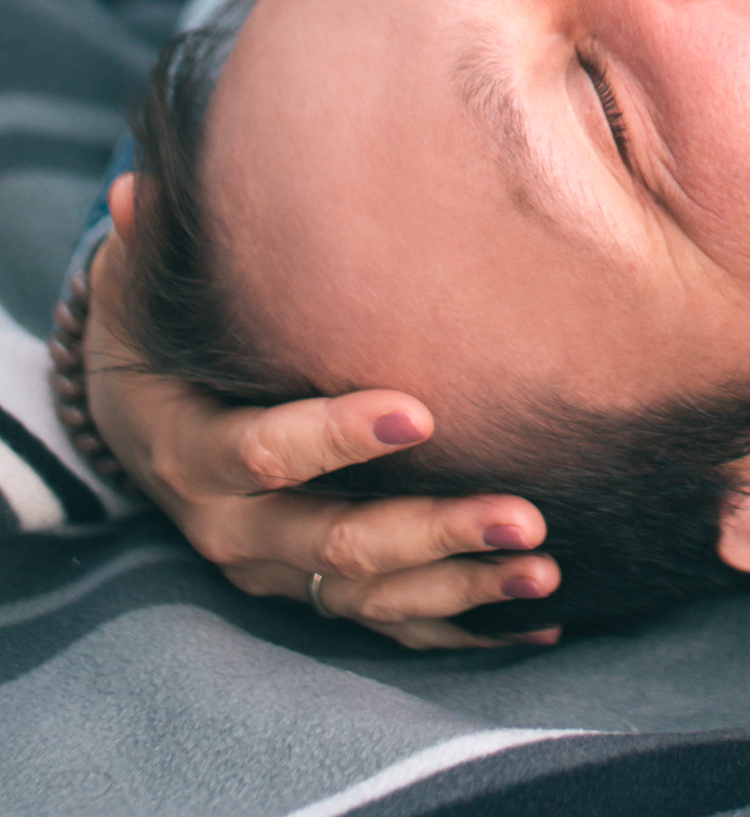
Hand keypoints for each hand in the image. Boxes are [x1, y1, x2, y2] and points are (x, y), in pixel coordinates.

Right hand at [86, 203, 559, 650]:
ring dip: (462, 588)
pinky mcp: (311, 591)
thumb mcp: (142, 292)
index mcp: (192, 451)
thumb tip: (137, 187)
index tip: (422, 410)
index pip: (265, 453)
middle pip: (336, 544)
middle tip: (524, 517)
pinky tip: (537, 625)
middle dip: (433, 532)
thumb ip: (154, 248)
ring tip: (545, 572)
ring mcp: (275, 570)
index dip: (336, 436)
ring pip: (371, 597)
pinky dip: (461, 628)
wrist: (143, 418)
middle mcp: (233, 528)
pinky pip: (389, 625)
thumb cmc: (162, 335)